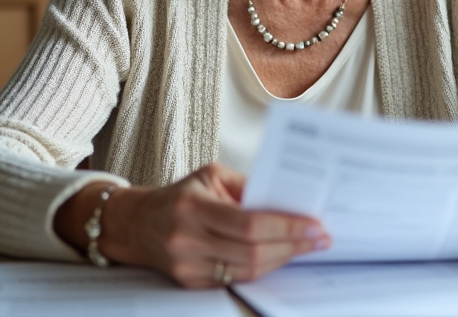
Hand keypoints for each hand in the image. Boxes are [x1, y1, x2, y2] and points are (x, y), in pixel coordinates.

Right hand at [57, 163, 329, 287]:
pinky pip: (235, 279)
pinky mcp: (190, 282)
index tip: (315, 225)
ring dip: (283, 259)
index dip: (287, 227)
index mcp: (193, 207)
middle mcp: (187, 239)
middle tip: (321, 237)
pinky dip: (263, 268)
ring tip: (308, 246)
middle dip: (293, 245)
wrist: (136, 223)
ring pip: (247, 270)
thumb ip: (247, 187)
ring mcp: (187, 266)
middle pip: (252, 252)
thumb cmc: (180, 195)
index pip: (250, 223)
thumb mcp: (210, 175)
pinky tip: (281, 256)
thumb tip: (289, 199)